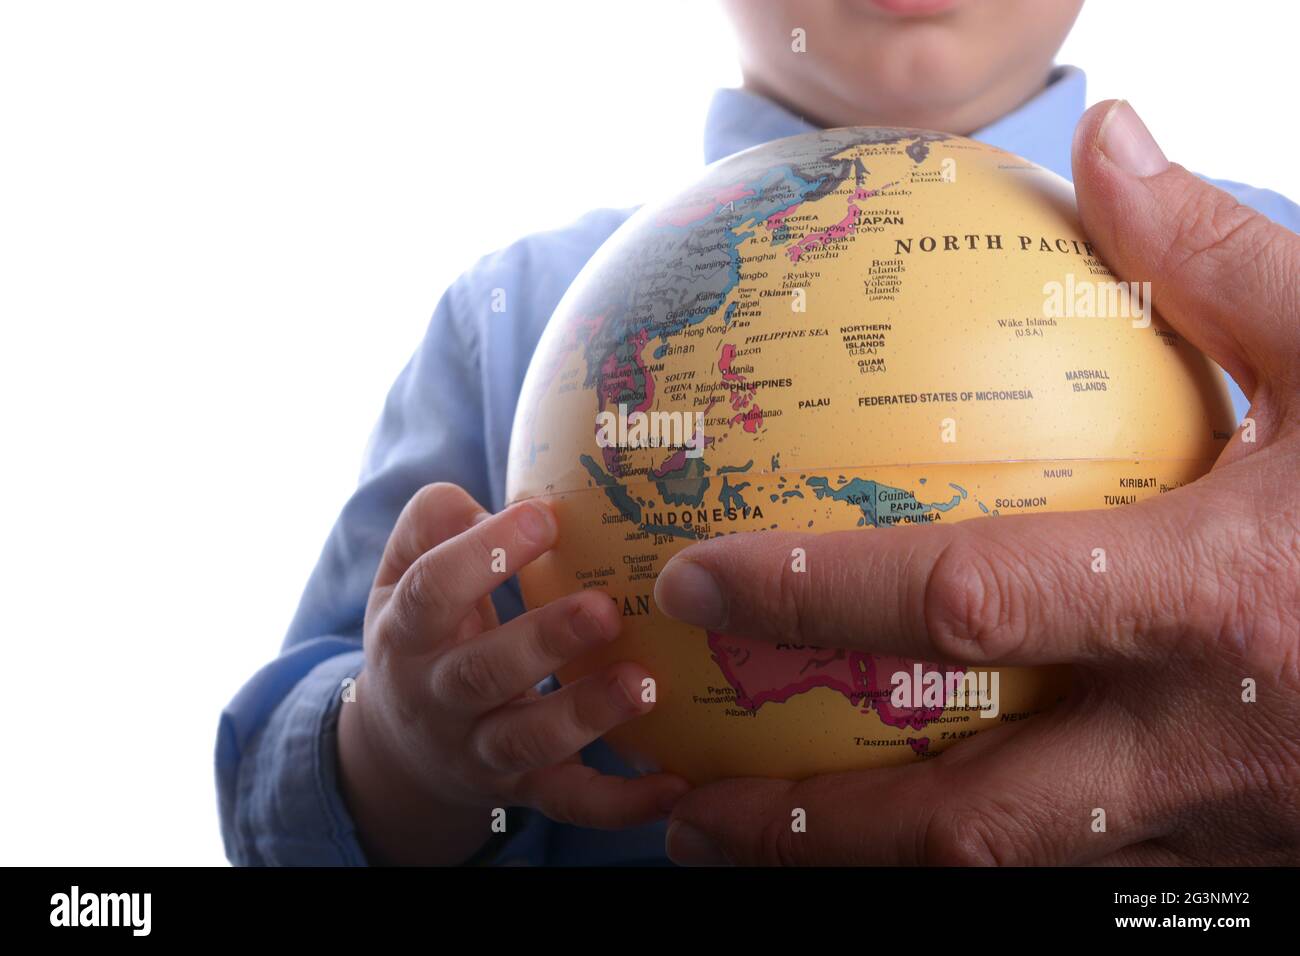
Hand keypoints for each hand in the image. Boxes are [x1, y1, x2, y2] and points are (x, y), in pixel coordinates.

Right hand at [337, 483, 687, 864]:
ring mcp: (480, 750)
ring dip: (587, 715)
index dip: (482, 555)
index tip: (543, 517)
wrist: (400, 750)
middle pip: (483, 673)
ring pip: (529, 741)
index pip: (432, 592)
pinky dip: (622, 804)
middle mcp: (437, 697)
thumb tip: (494, 503)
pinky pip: (572, 803)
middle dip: (544, 640)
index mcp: (407, 632)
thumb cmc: (423, 633)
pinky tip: (675, 786)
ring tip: (646, 683)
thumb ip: (433, 524)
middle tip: (605, 609)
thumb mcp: (404, 574)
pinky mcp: (524, 790)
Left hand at [652, 100, 1299, 865]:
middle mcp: (1202, 743)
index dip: (820, 594)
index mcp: (1215, 601)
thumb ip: (1222, 264)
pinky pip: (1080, 868)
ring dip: (861, 869)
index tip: (694, 579)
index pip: (968, 605)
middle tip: (673, 799)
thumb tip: (1110, 148)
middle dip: (805, 827)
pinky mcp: (1242, 857)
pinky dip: (970, 855)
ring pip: (1011, 873)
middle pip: (964, 819)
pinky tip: (896, 821)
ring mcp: (1222, 824)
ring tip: (737, 839)